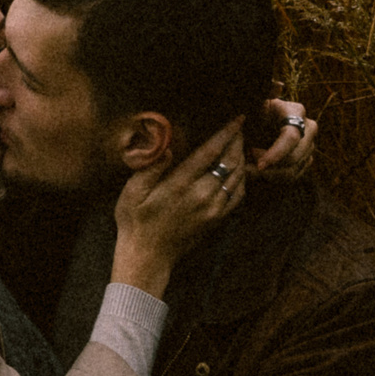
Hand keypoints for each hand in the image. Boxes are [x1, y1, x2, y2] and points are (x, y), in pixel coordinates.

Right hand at [111, 118, 244, 297]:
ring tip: (239, 145)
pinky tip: (238, 170)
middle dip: (237, 142)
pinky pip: (238, 195)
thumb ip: (150, 168)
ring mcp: (213, 209)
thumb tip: (167, 147)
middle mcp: (202, 195)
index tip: (237, 119)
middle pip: (230, 162)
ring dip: (241, 158)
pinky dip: (242, 179)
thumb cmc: (135, 221)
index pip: (210, 152)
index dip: (226, 133)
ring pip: (238, 177)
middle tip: (239, 128)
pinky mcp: (217, 219)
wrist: (148, 256)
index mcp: (180, 184)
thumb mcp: (132, 192)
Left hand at [250, 98, 315, 177]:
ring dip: (270, 174)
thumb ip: (264, 93)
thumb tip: (278, 86)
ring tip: (250, 168)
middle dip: (270, 165)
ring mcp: (310, 144)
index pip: (290, 137)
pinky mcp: (307, 157)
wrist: (258, 122)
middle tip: (248, 164)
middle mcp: (309, 127)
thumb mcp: (255, 102)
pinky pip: (294, 175)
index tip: (259, 164)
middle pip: (294, 157)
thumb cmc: (254, 111)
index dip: (275, 153)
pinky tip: (261, 172)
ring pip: (294, 169)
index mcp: (296, 112)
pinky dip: (276, 178)